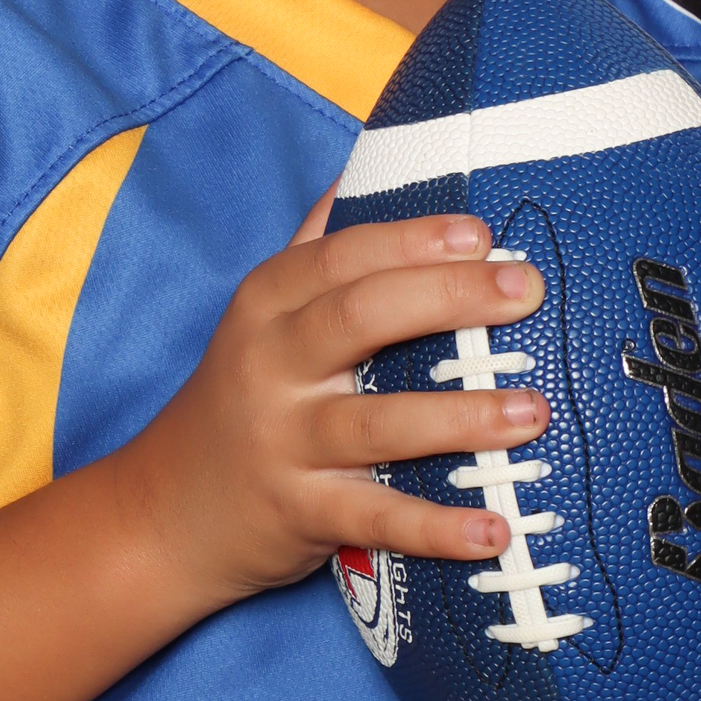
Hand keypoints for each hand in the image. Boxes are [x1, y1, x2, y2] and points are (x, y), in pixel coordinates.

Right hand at [125, 198, 549, 608]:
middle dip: (448, 298)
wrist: (168, 508)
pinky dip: (436, 527)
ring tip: (532, 410)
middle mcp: (271, 364)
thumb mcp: (261, 313)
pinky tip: (494, 530)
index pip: (344, 256)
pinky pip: (376, 517)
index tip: (482, 235)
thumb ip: (315, 245)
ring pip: (378, 423)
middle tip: (525, 292)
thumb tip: (365, 170)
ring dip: (460, 417)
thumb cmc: (240, 395)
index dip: (414, 240)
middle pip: (360, 318)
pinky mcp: (300, 512)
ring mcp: (284, 441)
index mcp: (269, 303)